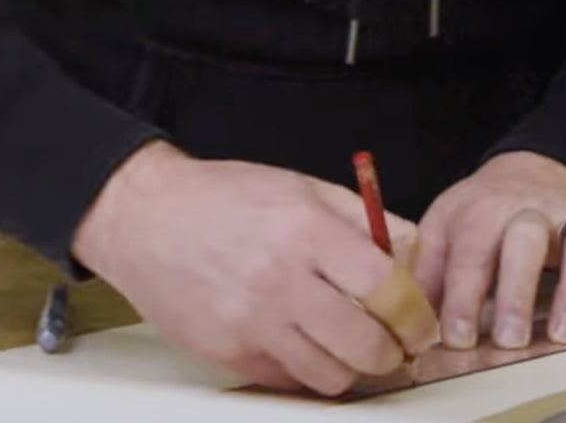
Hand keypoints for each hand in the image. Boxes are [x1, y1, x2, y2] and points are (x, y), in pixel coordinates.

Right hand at [72, 141, 437, 394]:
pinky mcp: (230, 352)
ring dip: (351, 366)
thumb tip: (410, 249)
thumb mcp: (297, 185)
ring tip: (347, 345)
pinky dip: (306, 369)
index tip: (420, 321)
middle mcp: (281, 280)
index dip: (415, 312)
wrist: (146, 217)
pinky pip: (289, 380)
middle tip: (394, 343)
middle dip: (393, 350)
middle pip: (367, 344)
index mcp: (304, 230)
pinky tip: (303, 343)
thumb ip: (358, 216)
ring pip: (332, 375)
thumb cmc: (221, 196)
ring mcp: (252, 322)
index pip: (386, 288)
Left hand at [414, 151, 565, 351]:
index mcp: (483, 209)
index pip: (471, 250)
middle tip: (509, 340)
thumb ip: (428, 268)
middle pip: (525, 238)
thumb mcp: (444, 226)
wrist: (530, 172)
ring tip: (563, 334)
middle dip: (516, 290)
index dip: (462, 296)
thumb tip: (412, 316)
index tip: (457, 336)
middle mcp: (531, 211)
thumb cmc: (481, 211)